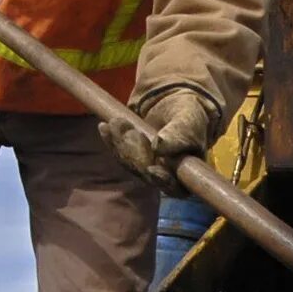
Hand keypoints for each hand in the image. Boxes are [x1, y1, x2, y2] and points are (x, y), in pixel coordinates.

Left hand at [103, 87, 217, 192]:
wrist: (174, 104)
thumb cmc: (188, 114)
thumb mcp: (188, 120)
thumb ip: (178, 134)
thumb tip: (158, 147)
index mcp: (186, 173)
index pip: (175, 186)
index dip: (163, 180)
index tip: (152, 169)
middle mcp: (167, 177)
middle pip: (147, 174)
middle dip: (133, 152)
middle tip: (126, 127)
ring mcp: (149, 170)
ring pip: (130, 164)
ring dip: (119, 144)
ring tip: (116, 121)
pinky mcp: (134, 160)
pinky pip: (120, 154)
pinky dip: (111, 140)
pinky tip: (103, 127)